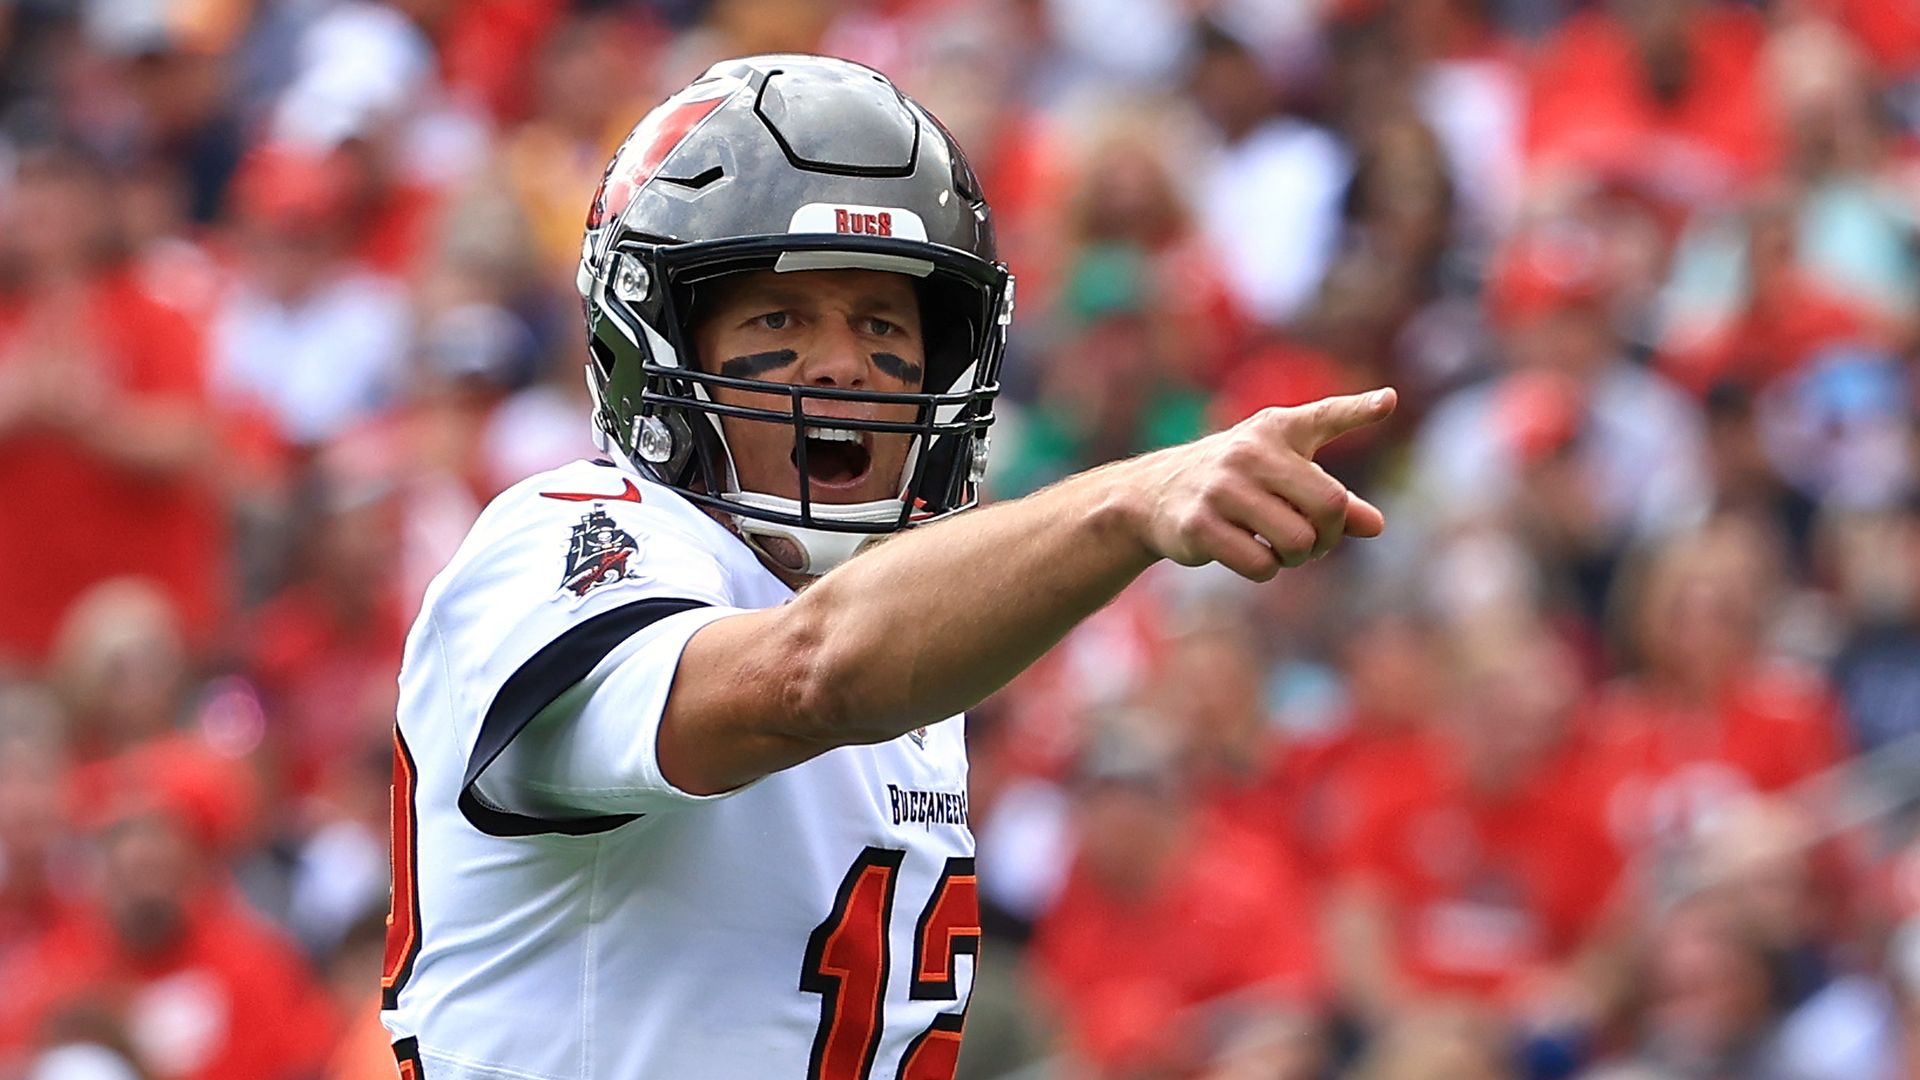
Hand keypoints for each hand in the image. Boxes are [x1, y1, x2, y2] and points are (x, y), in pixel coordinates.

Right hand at [1127, 388, 1396, 580]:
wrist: (1153, 494)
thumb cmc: (1235, 481)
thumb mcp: (1282, 476)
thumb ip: (1332, 496)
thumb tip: (1376, 526)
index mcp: (1276, 430)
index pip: (1324, 416)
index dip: (1359, 410)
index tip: (1389, 401)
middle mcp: (1250, 452)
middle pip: (1330, 505)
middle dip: (1329, 535)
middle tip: (1312, 541)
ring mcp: (1222, 488)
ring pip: (1297, 542)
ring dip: (1296, 558)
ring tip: (1278, 548)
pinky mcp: (1199, 525)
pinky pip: (1261, 565)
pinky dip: (1265, 570)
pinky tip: (1246, 552)